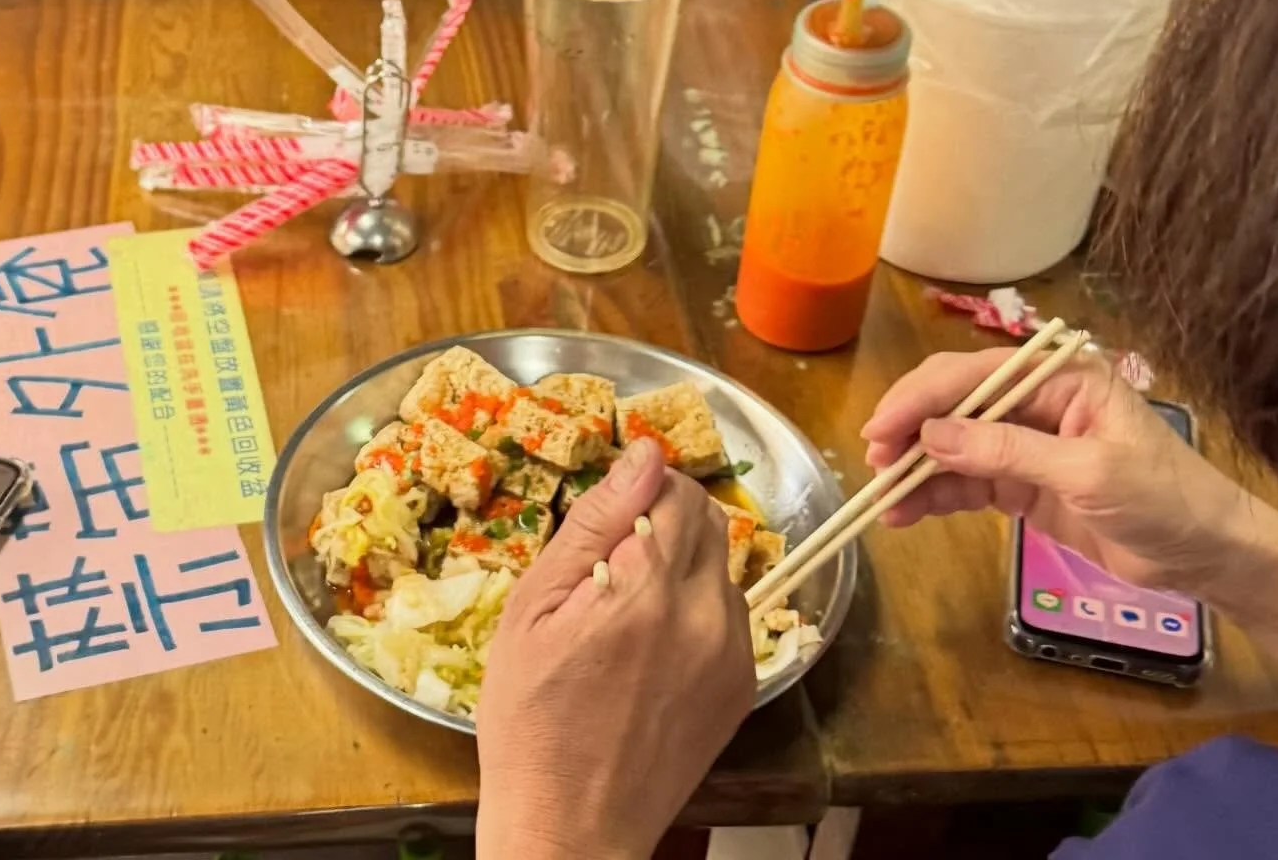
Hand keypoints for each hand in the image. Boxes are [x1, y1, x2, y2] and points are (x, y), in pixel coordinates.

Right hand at [476, 439, 754, 859]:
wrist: (572, 829)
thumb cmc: (533, 719)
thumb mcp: (533, 610)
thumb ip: (595, 523)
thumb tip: (645, 454)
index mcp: (649, 589)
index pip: (678, 489)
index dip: (642, 495)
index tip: (608, 528)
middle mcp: (707, 614)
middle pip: (708, 520)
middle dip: (664, 524)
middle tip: (613, 571)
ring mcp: (734, 653)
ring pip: (721, 565)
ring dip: (682, 569)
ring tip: (629, 618)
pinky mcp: (745, 684)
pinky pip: (729, 614)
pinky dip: (697, 613)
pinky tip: (653, 653)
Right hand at [862, 351, 1251, 599]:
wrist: (1211, 557)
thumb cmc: (1165, 500)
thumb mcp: (1089, 473)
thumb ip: (1009, 451)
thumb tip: (934, 436)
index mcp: (1060, 377)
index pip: (976, 376)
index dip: (923, 399)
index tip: (880, 429)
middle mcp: (1039, 401)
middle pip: (958, 405)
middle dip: (913, 431)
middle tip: (874, 464)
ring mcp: (1031, 444)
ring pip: (957, 446)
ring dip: (919, 470)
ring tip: (884, 500)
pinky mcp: (1027, 486)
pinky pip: (971, 482)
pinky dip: (938, 496)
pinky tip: (909, 513)